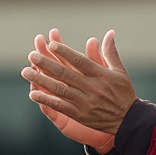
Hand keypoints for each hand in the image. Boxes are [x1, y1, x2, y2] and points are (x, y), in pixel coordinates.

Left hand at [29, 30, 115, 152]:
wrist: (129, 121)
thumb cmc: (123, 93)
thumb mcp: (120, 71)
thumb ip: (110, 52)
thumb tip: (109, 33)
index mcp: (100, 75)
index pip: (79, 61)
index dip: (65, 52)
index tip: (51, 44)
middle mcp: (91, 88)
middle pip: (65, 73)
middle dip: (46, 63)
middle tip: (31, 55)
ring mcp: (84, 102)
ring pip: (59, 89)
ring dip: (41, 80)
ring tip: (26, 71)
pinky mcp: (80, 114)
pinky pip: (60, 105)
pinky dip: (46, 99)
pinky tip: (33, 93)